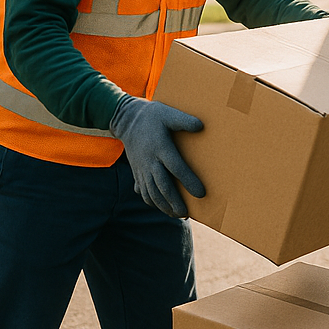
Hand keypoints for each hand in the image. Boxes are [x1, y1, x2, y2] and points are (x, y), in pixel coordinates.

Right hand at [109, 96, 204, 217]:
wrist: (126, 120)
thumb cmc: (153, 116)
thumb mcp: (169, 113)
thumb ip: (184, 120)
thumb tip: (201, 126)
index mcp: (161, 148)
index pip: (176, 168)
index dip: (189, 181)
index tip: (201, 193)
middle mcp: (150, 161)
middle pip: (162, 186)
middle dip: (174, 201)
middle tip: (186, 213)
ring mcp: (142, 168)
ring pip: (151, 192)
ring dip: (163, 206)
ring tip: (176, 215)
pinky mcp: (137, 172)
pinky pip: (143, 191)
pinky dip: (152, 201)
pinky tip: (160, 207)